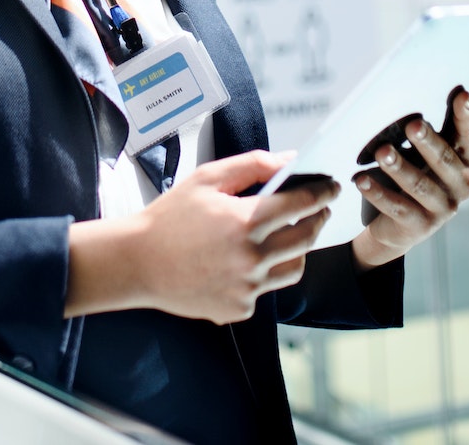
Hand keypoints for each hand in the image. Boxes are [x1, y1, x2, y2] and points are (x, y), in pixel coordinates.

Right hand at [65, 150, 338, 324]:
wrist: (136, 263)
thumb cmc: (170, 217)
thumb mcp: (207, 179)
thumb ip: (252, 165)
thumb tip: (290, 160)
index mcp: (245, 222)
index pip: (301, 204)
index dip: (322, 192)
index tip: (332, 186)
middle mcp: (250, 258)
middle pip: (307, 239)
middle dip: (319, 220)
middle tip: (321, 210)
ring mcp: (245, 288)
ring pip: (293, 269)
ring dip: (299, 250)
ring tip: (292, 235)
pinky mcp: (237, 308)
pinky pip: (266, 290)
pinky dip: (266, 274)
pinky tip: (253, 260)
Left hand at [351, 87, 468, 269]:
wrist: (401, 224)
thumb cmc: (419, 173)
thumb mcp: (430, 152)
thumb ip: (438, 127)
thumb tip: (442, 90)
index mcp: (467, 162)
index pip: (468, 137)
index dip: (466, 118)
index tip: (462, 95)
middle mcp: (462, 186)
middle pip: (445, 161)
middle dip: (428, 143)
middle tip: (413, 124)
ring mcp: (443, 209)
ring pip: (420, 186)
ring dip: (400, 168)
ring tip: (382, 152)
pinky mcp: (420, 226)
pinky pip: (396, 207)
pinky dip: (377, 193)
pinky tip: (361, 181)